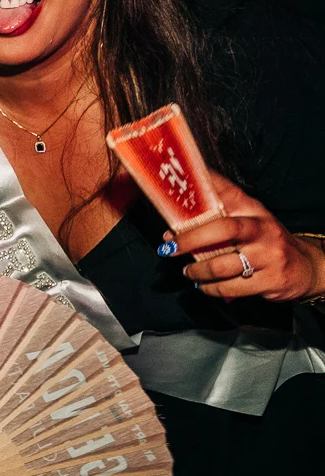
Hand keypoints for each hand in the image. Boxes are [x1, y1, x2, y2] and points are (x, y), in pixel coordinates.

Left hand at [167, 172, 324, 301]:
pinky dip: (210, 288)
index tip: (179, 188)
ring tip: (188, 271)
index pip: (228, 192)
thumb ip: (216, 220)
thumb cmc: (265, 243)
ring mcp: (268, 255)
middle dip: (190, 239)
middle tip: (169, 247)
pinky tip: (203, 285)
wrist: (305, 267)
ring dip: (197, 270)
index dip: (204, 187)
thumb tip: (172, 230)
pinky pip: (229, 287)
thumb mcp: (249, 222)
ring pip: (222, 265)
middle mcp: (263, 229)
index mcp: (254, 210)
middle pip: (223, 229)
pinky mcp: (270, 280)